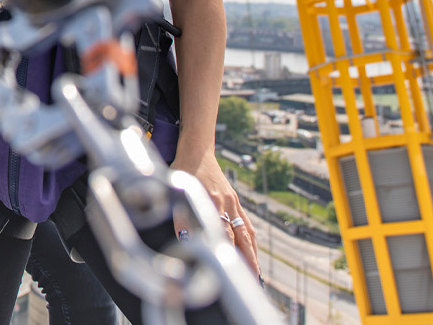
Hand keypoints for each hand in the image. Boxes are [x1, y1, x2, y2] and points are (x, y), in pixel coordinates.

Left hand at [171, 147, 258, 275]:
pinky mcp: (234, 201)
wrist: (197, 151)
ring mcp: (233, 203)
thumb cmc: (183, 172)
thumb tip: (185, 241)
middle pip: (241, 237)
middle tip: (251, 281)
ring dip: (252, 254)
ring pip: (247, 232)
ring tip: (255, 274)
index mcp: (212, 202)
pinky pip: (247, 224)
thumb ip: (181, 217)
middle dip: (247, 260)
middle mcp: (226, 204)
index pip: (224, 234)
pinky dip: (251, 240)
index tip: (230, 270)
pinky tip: (252, 252)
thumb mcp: (176, 192)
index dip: (228, 253)